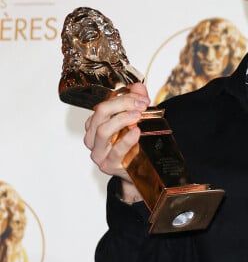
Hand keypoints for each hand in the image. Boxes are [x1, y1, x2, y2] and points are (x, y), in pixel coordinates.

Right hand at [83, 82, 149, 200]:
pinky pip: (115, 151)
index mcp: (94, 125)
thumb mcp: (135, 122)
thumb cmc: (133, 146)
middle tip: (141, 104)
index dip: (122, 98)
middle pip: (101, 114)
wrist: (138, 173)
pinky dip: (126, 140)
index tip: (141, 97)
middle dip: (122, 105)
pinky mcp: (108, 165)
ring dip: (122, 120)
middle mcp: (92, 139)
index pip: (103, 105)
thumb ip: (135, 103)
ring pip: (103, 131)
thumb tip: (138, 87)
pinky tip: (136, 132)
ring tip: (138, 115)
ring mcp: (98, 153)